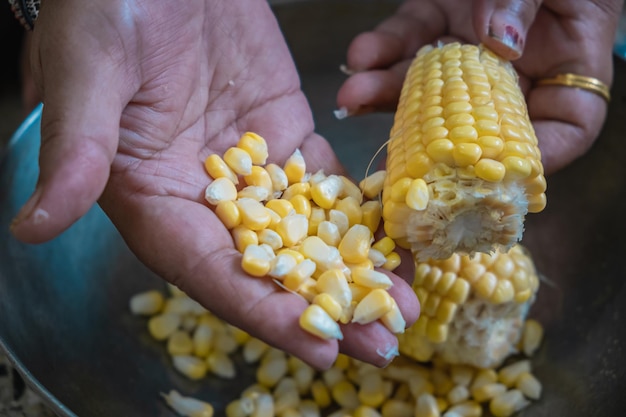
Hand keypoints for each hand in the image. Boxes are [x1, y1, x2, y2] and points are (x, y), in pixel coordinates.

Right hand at [9, 0, 417, 368]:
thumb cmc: (108, 10)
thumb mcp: (88, 74)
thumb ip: (76, 151)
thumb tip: (30, 225)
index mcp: (154, 200)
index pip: (213, 272)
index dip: (265, 314)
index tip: (320, 347)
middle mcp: (206, 200)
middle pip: (271, 269)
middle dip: (327, 308)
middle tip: (384, 342)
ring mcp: (253, 171)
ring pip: (309, 233)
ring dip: (356, 270)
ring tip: (405, 300)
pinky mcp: (286, 138)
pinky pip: (329, 185)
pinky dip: (364, 214)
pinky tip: (398, 238)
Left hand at [337, 0, 622, 173]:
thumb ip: (525, 2)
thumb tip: (498, 44)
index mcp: (568, 64)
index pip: (562, 130)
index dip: (530, 160)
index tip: (486, 174)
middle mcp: (516, 67)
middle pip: (474, 120)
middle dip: (425, 137)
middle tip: (389, 155)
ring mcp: (470, 47)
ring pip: (428, 84)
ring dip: (386, 92)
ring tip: (353, 95)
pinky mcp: (437, 20)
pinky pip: (407, 39)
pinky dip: (381, 47)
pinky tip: (360, 55)